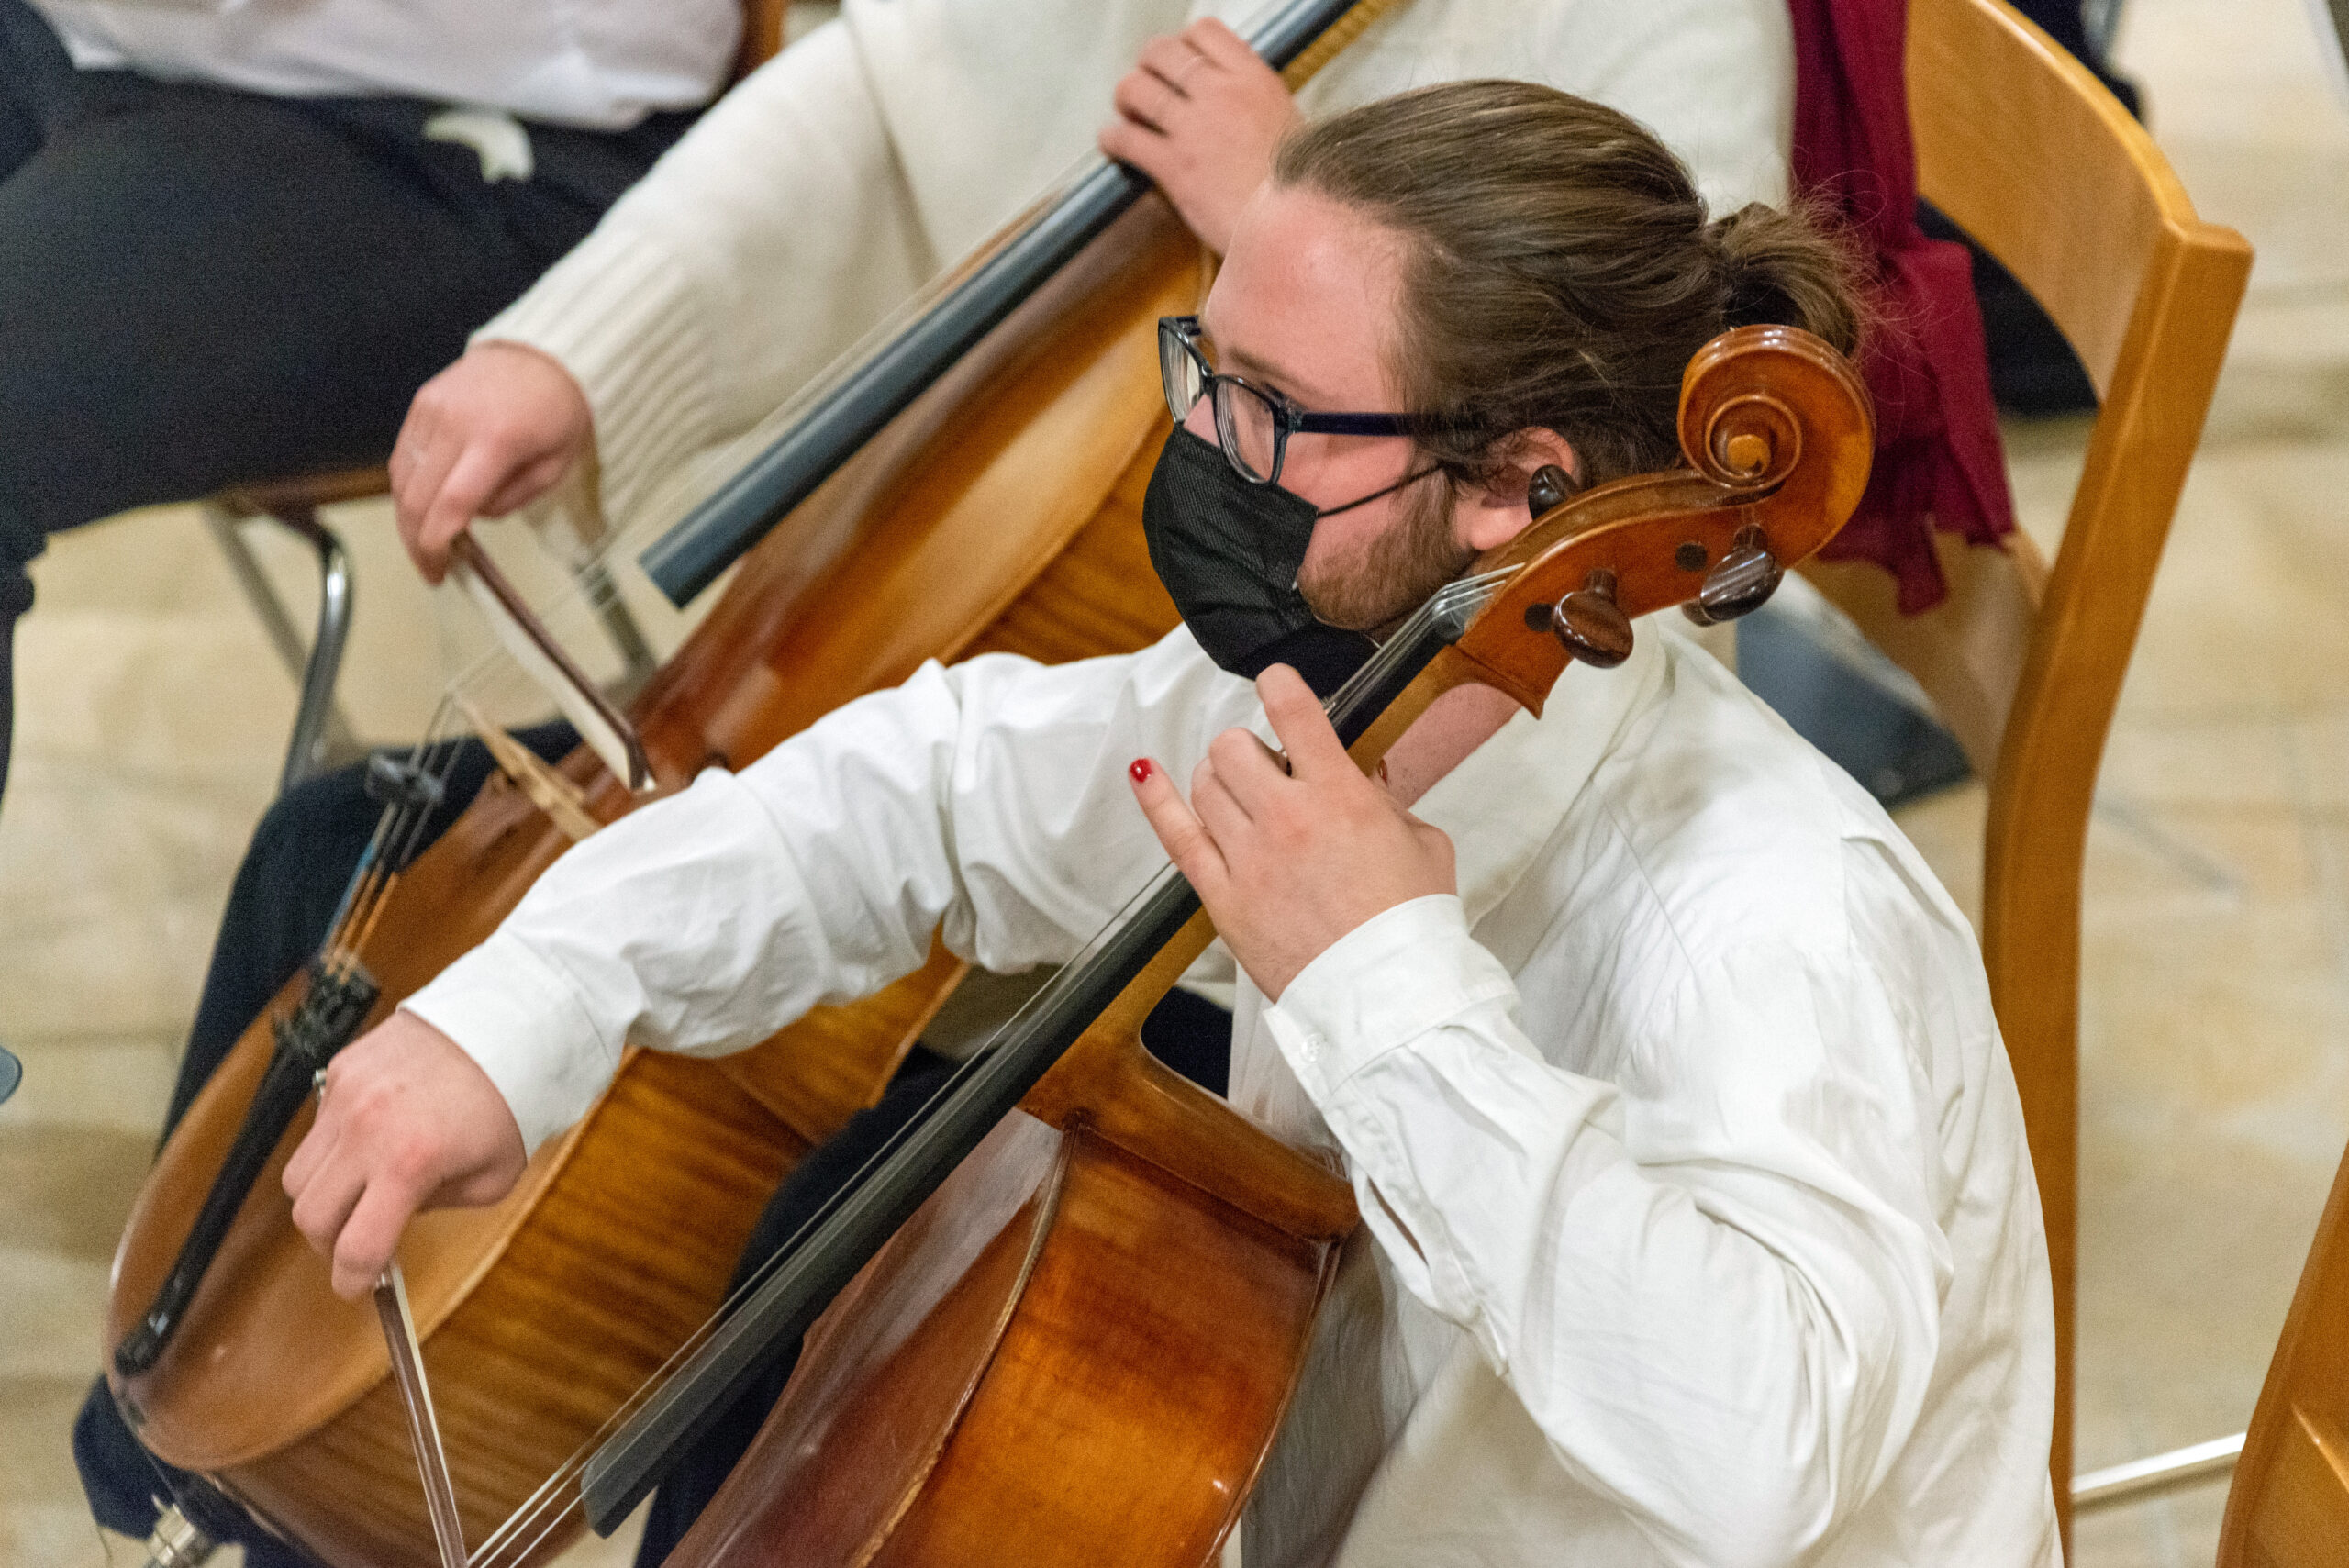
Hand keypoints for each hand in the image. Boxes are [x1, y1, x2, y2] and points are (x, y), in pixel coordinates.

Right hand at [282, 1010, 527, 1298]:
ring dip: (323, 1196)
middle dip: (329, 1242)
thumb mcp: (491, 1177)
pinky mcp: (339, 1070)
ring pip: (298, 1174)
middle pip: (309, 1217)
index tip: (356, 1287)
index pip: (356, 1247)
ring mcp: (344, 1097)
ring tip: (361, 1192)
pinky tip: (372, 1139)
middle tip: (357, 1241)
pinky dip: (334, 1147)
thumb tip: (390, 1223)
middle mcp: (366, 1131)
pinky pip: (316, 1127)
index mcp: (409, 1164)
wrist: (508, 1023)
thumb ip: (435, 1208)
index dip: (352, 1280)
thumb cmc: (509, 1104)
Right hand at [391, 341, 592, 584]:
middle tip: (430, 568)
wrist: (545, 353)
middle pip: (416, 497)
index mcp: (497, 439)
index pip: (451, 503)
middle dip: (417, 542)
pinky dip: (408, 487)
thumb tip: (469, 520)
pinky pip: (402, 455)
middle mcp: (455, 421)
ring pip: (401, 479)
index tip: (438, 572)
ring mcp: (432, 408)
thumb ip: (511, 499)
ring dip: (408, 518)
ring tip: (428, 541)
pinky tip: (424, 505)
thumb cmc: (558, 411)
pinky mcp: (421, 401)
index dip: (436, 545)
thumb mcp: (555, 466)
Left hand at [1099, 19, 1300, 253]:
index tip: (1178, 64)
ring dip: (1126, 99)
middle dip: (1147, 66)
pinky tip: (1115, 145)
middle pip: (1162, 52)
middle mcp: (1223, 94)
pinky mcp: (1176, 167)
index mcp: (1255, 80)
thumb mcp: (1286, 123)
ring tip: (1129, 113)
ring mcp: (1197, 129)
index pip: (1203, 32)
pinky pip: (1127, 139)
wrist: (1296, 228)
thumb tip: (1226, 97)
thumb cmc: (1298, 188)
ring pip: (1137, 89)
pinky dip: (1113, 139)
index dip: (1182, 44)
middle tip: (1147, 85)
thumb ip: (1252, 101)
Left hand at [1130, 663, 1455, 999]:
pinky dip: (1155, 798)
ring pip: (1204, 785)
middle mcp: (1286, 819)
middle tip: (1272, 774)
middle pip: (1235, 748)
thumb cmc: (1411, 927)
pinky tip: (1144, 774)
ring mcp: (1249, 858)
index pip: (1295, 713)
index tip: (1276, 681)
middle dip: (1251, 751)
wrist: (1386, 996)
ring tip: (1238, 792)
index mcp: (1340, 796)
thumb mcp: (1423, 843)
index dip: (1280, 685)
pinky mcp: (1223, 897)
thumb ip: (1384, 804)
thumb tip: (1359, 784)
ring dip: (1219, 778)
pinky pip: (1176, 835)